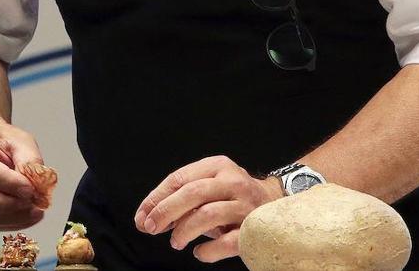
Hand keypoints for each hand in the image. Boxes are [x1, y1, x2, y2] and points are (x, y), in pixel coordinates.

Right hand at [0, 120, 45, 230]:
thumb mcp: (19, 139)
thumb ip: (29, 159)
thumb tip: (37, 185)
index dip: (7, 182)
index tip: (30, 189)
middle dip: (3, 205)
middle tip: (30, 203)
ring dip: (7, 218)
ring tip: (32, 212)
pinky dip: (5, 224)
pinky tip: (24, 217)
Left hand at [134, 155, 283, 262]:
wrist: (277, 203)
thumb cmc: (233, 197)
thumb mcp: (210, 187)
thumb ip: (182, 199)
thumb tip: (147, 218)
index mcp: (217, 166)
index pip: (179, 178)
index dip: (156, 198)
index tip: (141, 216)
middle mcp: (233, 182)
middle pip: (192, 193)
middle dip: (166, 212)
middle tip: (150, 228)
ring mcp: (246, 205)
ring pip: (208, 215)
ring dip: (184, 230)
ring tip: (175, 241)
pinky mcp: (255, 229)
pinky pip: (227, 242)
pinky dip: (208, 250)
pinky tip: (199, 252)